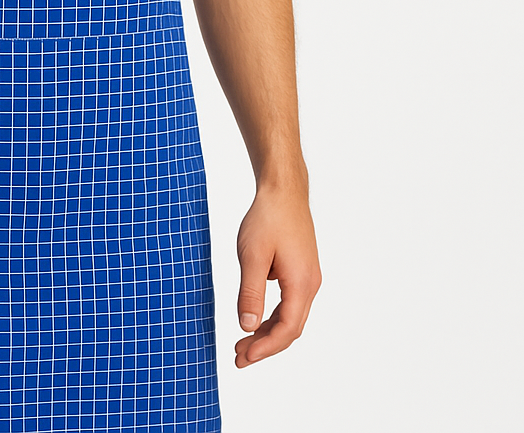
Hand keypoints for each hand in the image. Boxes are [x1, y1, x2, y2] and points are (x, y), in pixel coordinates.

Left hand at [234, 185, 321, 366]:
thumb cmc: (268, 218)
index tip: (243, 357)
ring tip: (243, 343)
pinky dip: (272, 316)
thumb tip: (247, 326)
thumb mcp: (252, 256)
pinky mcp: (301, 270)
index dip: (265, 348)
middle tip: (238, 358)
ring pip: (291, 317)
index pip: (286, 329)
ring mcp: (307, 278)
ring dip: (268, 332)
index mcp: (301, 284)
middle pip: (290, 328)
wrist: (283, 191)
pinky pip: (289, 303)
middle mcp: (309, 285)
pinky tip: (254, 316)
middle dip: (265, 346)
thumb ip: (250, 292)